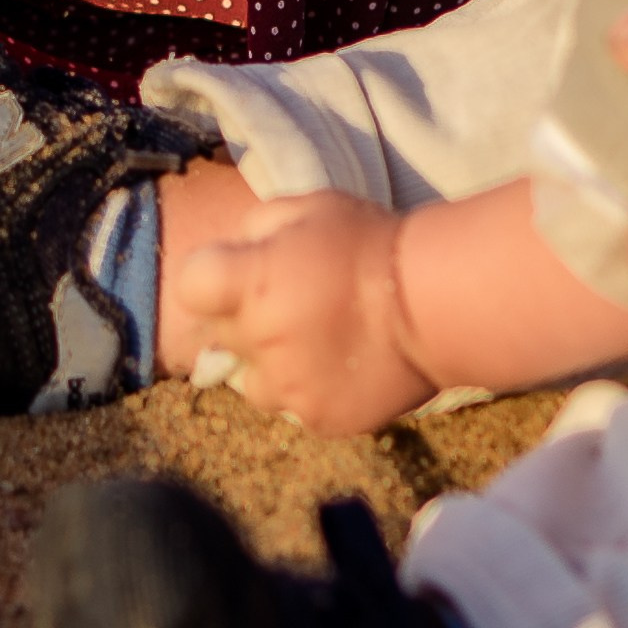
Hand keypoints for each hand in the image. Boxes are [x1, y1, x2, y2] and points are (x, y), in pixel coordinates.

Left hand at [165, 180, 435, 435]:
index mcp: (251, 282)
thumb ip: (257, 228)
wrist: (436, 303)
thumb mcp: (309, 208)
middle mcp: (260, 339)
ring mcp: (288, 386)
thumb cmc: (370, 244)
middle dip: (241, 317)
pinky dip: (305, 390)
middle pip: (219, 333)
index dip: (210, 277)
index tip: (237, 272)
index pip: (191, 285)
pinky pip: (291, 407)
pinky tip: (336, 365)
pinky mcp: (317, 418)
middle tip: (286, 302)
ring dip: (267, 361)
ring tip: (311, 339)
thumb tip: (233, 252)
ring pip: (249, 380)